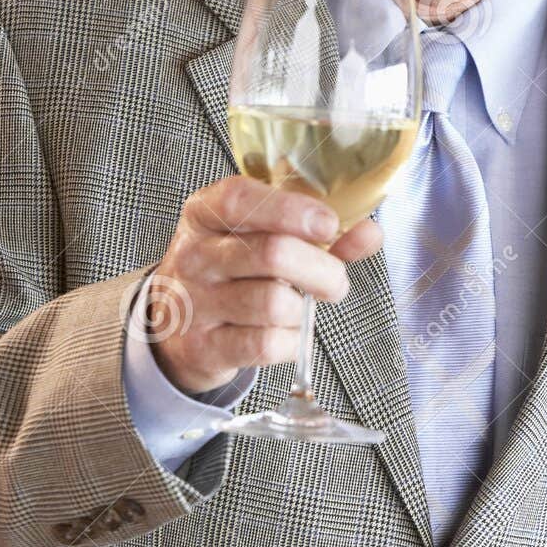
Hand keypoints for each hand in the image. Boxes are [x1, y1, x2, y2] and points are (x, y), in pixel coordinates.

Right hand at [145, 177, 382, 395]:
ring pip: (274, 303)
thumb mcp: (258, 237)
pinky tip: (289, 333)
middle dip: (322, 269)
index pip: (240, 199)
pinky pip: (265, 344)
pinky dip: (292, 342)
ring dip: (306, 309)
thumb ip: (316, 234)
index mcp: (205, 213)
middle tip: (334, 280)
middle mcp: (194, 254)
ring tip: (306, 306)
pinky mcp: (203, 347)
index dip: (292, 210)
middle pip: (272, 254)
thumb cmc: (231, 272)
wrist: (176, 324)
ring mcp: (195, 303)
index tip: (328, 224)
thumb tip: (370, 232)